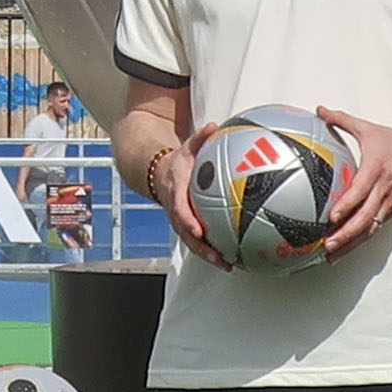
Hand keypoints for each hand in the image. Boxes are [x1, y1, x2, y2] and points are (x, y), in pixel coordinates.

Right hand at [152, 144, 223, 268]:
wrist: (159, 175)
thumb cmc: (177, 163)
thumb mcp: (186, 148)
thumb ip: (199, 138)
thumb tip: (214, 126)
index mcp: (175, 194)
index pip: (179, 210)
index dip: (188, 221)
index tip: (197, 230)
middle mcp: (177, 212)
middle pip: (187, 236)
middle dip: (202, 249)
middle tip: (219, 258)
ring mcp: (182, 222)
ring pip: (193, 243)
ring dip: (209, 256)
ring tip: (228, 265)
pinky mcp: (188, 227)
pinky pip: (200, 241)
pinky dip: (213, 250)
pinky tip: (232, 258)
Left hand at [315, 105, 391, 258]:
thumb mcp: (368, 128)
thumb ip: (341, 120)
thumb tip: (320, 110)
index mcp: (376, 169)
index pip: (361, 191)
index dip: (347, 205)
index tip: (332, 216)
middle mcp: (383, 189)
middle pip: (366, 217)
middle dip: (346, 233)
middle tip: (328, 244)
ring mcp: (390, 203)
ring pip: (370, 228)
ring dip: (351, 243)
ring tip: (332, 255)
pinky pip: (376, 229)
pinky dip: (360, 241)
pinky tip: (345, 250)